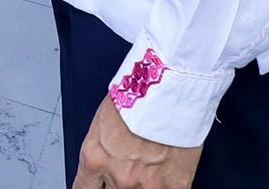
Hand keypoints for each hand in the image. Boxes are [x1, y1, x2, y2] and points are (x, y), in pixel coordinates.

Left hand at [73, 98, 201, 188]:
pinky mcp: (175, 185)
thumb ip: (105, 148)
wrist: (172, 88)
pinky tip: (168, 171)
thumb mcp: (105, 120)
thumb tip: (110, 156)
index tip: (97, 185)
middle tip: (129, 164)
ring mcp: (148, 185)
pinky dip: (167, 184)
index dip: (93, 187)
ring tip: (151, 162)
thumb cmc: (140, 93)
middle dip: (119, 180)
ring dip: (144, 182)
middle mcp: (119, 176)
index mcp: (95, 157)